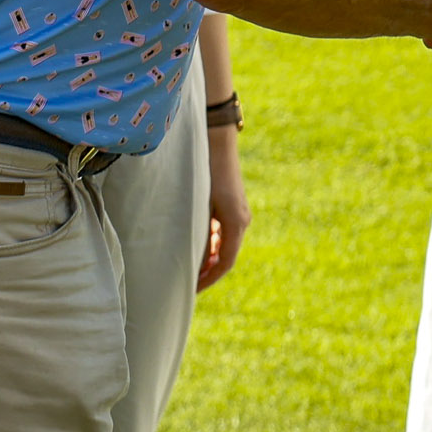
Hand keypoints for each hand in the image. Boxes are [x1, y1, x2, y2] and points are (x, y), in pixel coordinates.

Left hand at [197, 127, 248, 288]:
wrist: (217, 141)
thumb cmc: (204, 171)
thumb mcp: (199, 204)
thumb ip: (198, 231)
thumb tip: (191, 258)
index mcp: (235, 224)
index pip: (225, 263)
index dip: (209, 279)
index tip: (192, 289)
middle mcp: (242, 220)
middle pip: (226, 256)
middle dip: (209, 272)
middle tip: (189, 284)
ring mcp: (240, 212)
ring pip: (226, 244)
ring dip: (210, 257)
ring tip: (192, 269)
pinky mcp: (234, 205)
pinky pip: (226, 232)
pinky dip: (213, 242)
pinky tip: (199, 245)